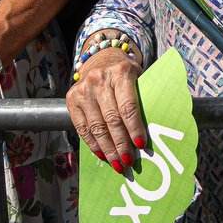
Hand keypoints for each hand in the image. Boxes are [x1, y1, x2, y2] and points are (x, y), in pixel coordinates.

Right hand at [66, 46, 145, 173]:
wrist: (101, 58)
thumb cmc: (125, 73)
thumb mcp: (138, 77)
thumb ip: (142, 98)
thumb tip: (150, 131)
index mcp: (121, 73)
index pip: (128, 106)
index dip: (134, 128)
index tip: (141, 145)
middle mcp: (99, 80)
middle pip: (112, 119)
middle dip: (121, 144)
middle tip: (128, 161)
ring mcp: (83, 90)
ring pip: (96, 127)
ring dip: (108, 149)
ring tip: (117, 164)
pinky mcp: (72, 99)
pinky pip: (82, 128)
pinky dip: (93, 144)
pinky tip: (103, 155)